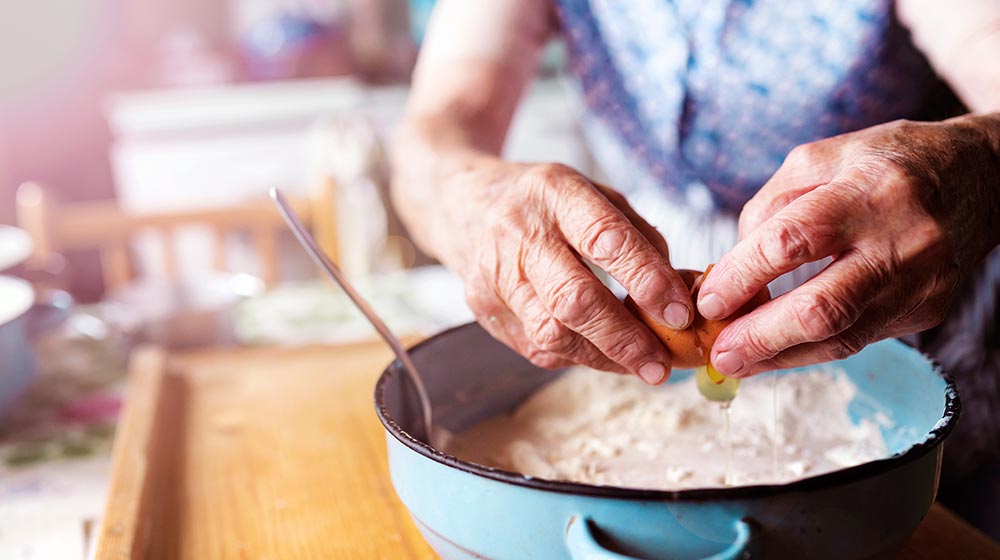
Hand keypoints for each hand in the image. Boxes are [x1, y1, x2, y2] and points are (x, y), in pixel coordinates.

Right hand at [431, 156, 693, 383]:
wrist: (465, 205)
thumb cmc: (547, 204)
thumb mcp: (595, 195)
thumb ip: (640, 238)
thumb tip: (682, 292)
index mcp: (554, 192)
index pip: (604, 239)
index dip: (647, 280)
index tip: (680, 313)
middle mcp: (518, 233)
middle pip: (574, 298)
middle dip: (625, 337)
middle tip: (662, 363)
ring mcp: (494, 274)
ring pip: (552, 333)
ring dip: (604, 357)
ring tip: (643, 365)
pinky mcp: (484, 309)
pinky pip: (537, 347)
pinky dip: (579, 357)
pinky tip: (606, 355)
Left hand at [697, 117, 999, 376]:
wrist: (977, 179)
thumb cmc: (882, 164)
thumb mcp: (820, 160)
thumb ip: (769, 208)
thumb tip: (730, 272)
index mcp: (869, 190)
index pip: (793, 240)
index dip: (743, 275)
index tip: (708, 299)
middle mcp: (902, 241)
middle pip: (824, 307)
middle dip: (761, 336)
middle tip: (719, 352)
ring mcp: (920, 283)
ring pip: (842, 338)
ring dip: (780, 357)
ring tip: (736, 363)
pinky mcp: (926, 311)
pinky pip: (858, 340)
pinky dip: (810, 350)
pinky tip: (775, 353)